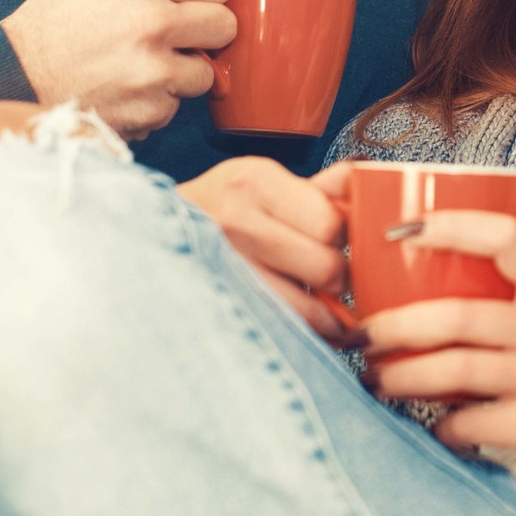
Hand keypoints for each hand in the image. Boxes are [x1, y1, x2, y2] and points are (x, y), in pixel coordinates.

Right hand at [1, 0, 235, 139]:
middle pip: (225, 25)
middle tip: (178, 37)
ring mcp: (155, 69)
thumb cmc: (54, 21)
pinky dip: (156, 102)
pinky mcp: (150, 109)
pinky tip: (125, 91)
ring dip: (182, 74)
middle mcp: (154, 20)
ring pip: (206, 73)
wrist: (13, 76)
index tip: (193, 3)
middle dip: (207, 33)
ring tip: (143, 67)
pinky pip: (175, 106)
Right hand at [178, 159, 353, 340]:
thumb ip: (318, 189)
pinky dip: (304, 335)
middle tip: (328, 278)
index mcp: (254, 180)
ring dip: (325, 315)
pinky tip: (302, 325)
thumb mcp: (259, 184)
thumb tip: (370, 184)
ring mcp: (224, 267)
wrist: (145, 237)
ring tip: (320, 307)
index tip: (338, 246)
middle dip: (338, 279)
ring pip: (311, 310)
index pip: (333, 223)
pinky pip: (286, 332)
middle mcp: (235, 221)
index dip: (345, 239)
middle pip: (328, 267)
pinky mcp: (219, 307)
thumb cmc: (214, 212)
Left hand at [358, 211, 515, 484]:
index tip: (399, 230)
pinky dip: (441, 425)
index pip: (503, 236)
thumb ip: (509, 289)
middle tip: (359, 335)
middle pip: (457, 316)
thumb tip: (415, 270)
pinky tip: (431, 424)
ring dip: (401, 376)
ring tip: (374, 379)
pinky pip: (472, 422)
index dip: (449, 226)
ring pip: (455, 370)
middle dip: (394, 327)